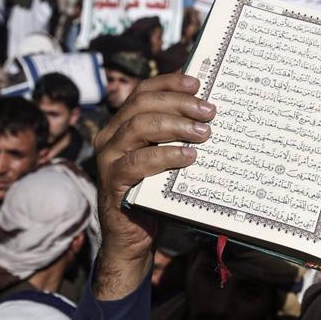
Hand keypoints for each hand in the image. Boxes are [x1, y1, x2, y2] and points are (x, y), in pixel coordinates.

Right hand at [92, 73, 215, 299]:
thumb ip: (178, 136)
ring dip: (175, 126)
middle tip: (209, 112)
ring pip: (139, 127)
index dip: (169, 83)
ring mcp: (108, 158)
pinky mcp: (111, 182)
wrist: (134, 236)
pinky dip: (166, 156)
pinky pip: (137, 162)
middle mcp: (110, 136)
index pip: (143, 92)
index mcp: (122, 124)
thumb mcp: (168, 158)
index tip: (198, 83)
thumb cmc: (156, 192)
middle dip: (179, 103)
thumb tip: (212, 114)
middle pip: (142, 104)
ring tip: (203, 134)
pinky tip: (188, 156)